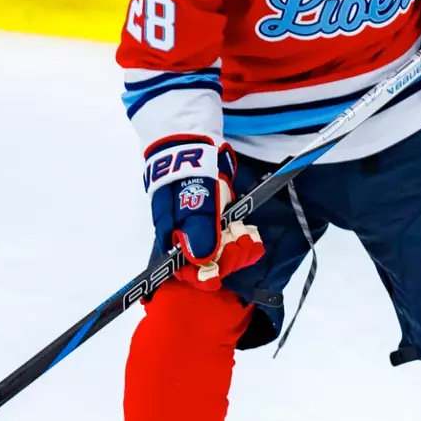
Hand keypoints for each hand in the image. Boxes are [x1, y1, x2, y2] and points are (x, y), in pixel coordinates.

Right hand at [145, 137, 263, 289]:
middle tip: (239, 239)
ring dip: (237, 245)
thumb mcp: (194, 203)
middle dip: (228, 256)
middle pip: (209, 264)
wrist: (192, 146)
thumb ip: (198, 233)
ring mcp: (201, 230)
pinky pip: (229, 238)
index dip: (205, 274)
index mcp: (173, 239)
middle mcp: (186, 239)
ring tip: (245, 231)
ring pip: (222, 252)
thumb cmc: (189, 175)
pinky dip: (240, 236)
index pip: (187, 272)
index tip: (222, 266)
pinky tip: (248, 230)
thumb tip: (202, 264)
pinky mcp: (215, 221)